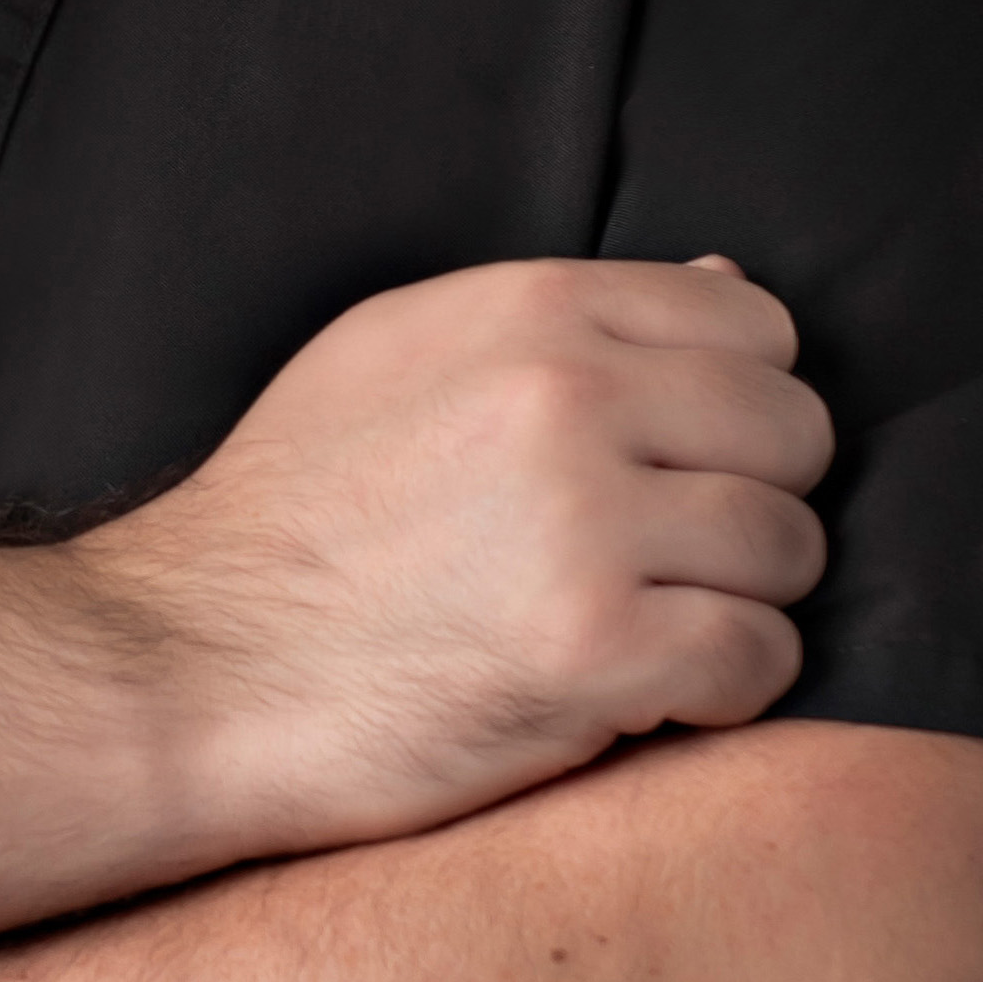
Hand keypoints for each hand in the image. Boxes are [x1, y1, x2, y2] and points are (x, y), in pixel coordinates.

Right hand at [75, 256, 828, 857]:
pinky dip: (722, 690)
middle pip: (796, 435)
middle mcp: (566, 398)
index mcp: (528, 311)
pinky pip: (762, 659)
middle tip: (668, 559)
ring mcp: (583, 525)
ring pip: (791, 550)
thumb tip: (736, 287)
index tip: (676, 466)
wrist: (186, 668)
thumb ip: (567, 319)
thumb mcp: (400, 356)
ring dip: (739, 603)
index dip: (735, 407)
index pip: (759, 329)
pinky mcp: (594, 655)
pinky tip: (641, 694)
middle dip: (751, 501)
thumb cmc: (293, 517)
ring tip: (647, 627)